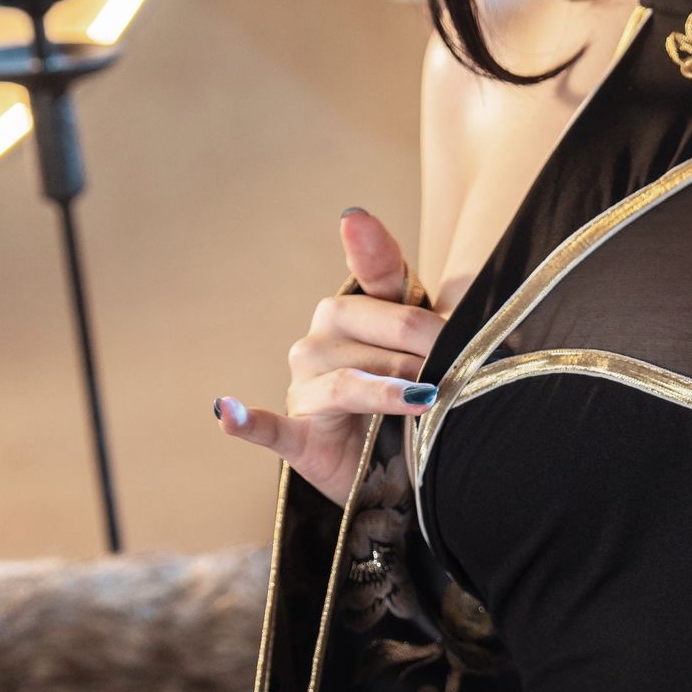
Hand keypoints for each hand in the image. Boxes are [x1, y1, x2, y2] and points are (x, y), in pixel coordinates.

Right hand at [212, 207, 444, 508]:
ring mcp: (305, 387)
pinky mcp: (297, 436)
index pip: (372, 272)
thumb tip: (464, 291)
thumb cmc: (418, 397)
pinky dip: (247, 419)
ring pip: (346, 380)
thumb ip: (444, 318)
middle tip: (460, 368)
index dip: (369, 250)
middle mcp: (322, 340)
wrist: (405, 469)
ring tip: (426, 400)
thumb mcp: (439, 353)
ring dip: (386, 391)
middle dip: (419, 346)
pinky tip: (227, 410)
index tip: (355, 222)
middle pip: (365, 326)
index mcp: (357, 311)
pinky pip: (269, 427)